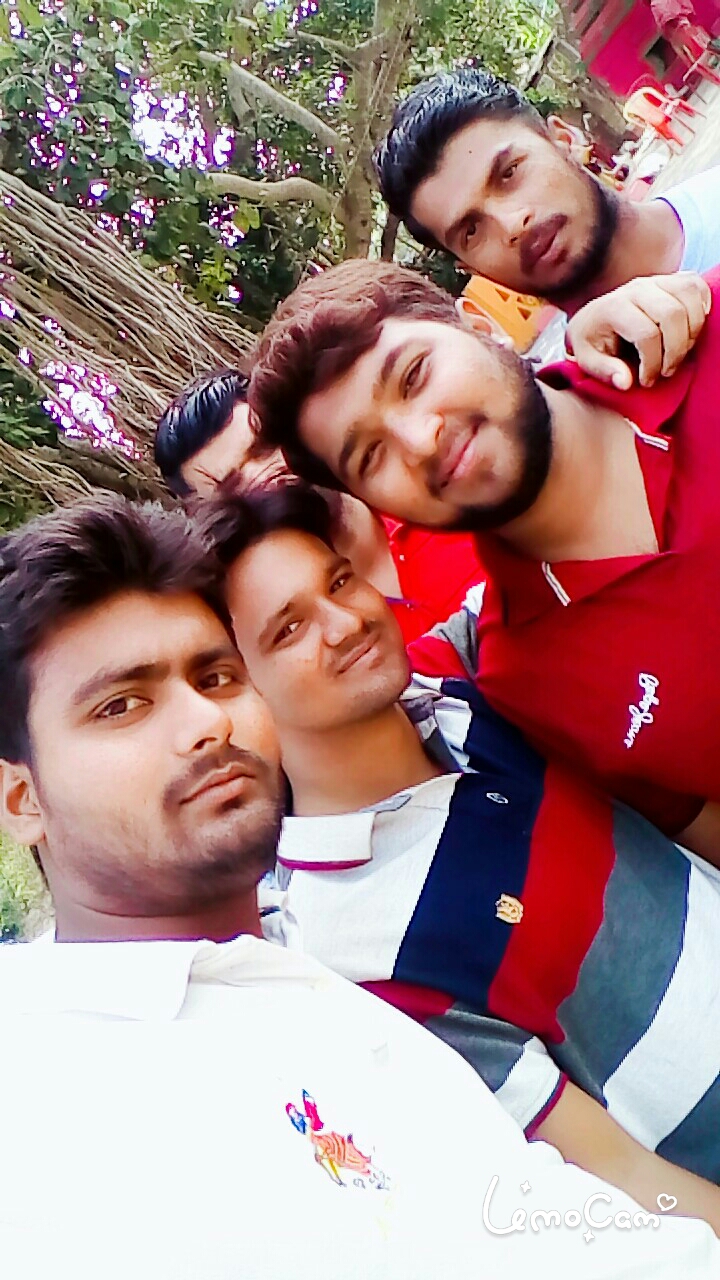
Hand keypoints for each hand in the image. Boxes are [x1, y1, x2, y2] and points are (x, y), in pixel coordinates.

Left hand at [566, 272, 711, 389]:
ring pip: (689, 296)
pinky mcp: (669, 280)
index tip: (646, 380)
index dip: (652, 363)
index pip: (646, 334)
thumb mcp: (586, 359)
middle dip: (676, 350)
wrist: (593, 318)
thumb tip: (626, 382)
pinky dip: (701, 306)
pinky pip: (696, 285)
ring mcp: (654, 280)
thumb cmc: (591, 341)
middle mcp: (635, 289)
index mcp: (613, 308)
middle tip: (667, 371)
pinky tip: (690, 330)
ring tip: (679, 352)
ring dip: (692, 330)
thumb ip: (604, 371)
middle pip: (672, 314)